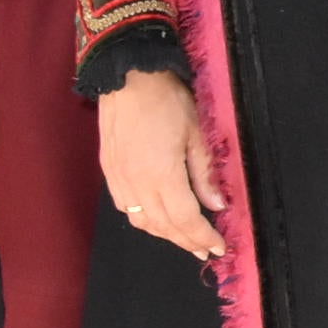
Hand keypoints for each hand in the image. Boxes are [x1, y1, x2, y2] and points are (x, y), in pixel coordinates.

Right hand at [99, 68, 225, 259]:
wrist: (127, 78)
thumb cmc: (166, 100)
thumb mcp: (198, 133)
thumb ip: (205, 174)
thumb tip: (217, 205)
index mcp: (161, 175)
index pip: (184, 219)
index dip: (202, 237)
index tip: (218, 247)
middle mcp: (135, 183)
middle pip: (162, 226)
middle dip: (186, 241)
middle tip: (205, 249)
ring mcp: (118, 179)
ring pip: (141, 220)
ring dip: (165, 234)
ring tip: (185, 238)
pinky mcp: (109, 171)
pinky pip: (126, 207)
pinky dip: (144, 219)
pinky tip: (157, 218)